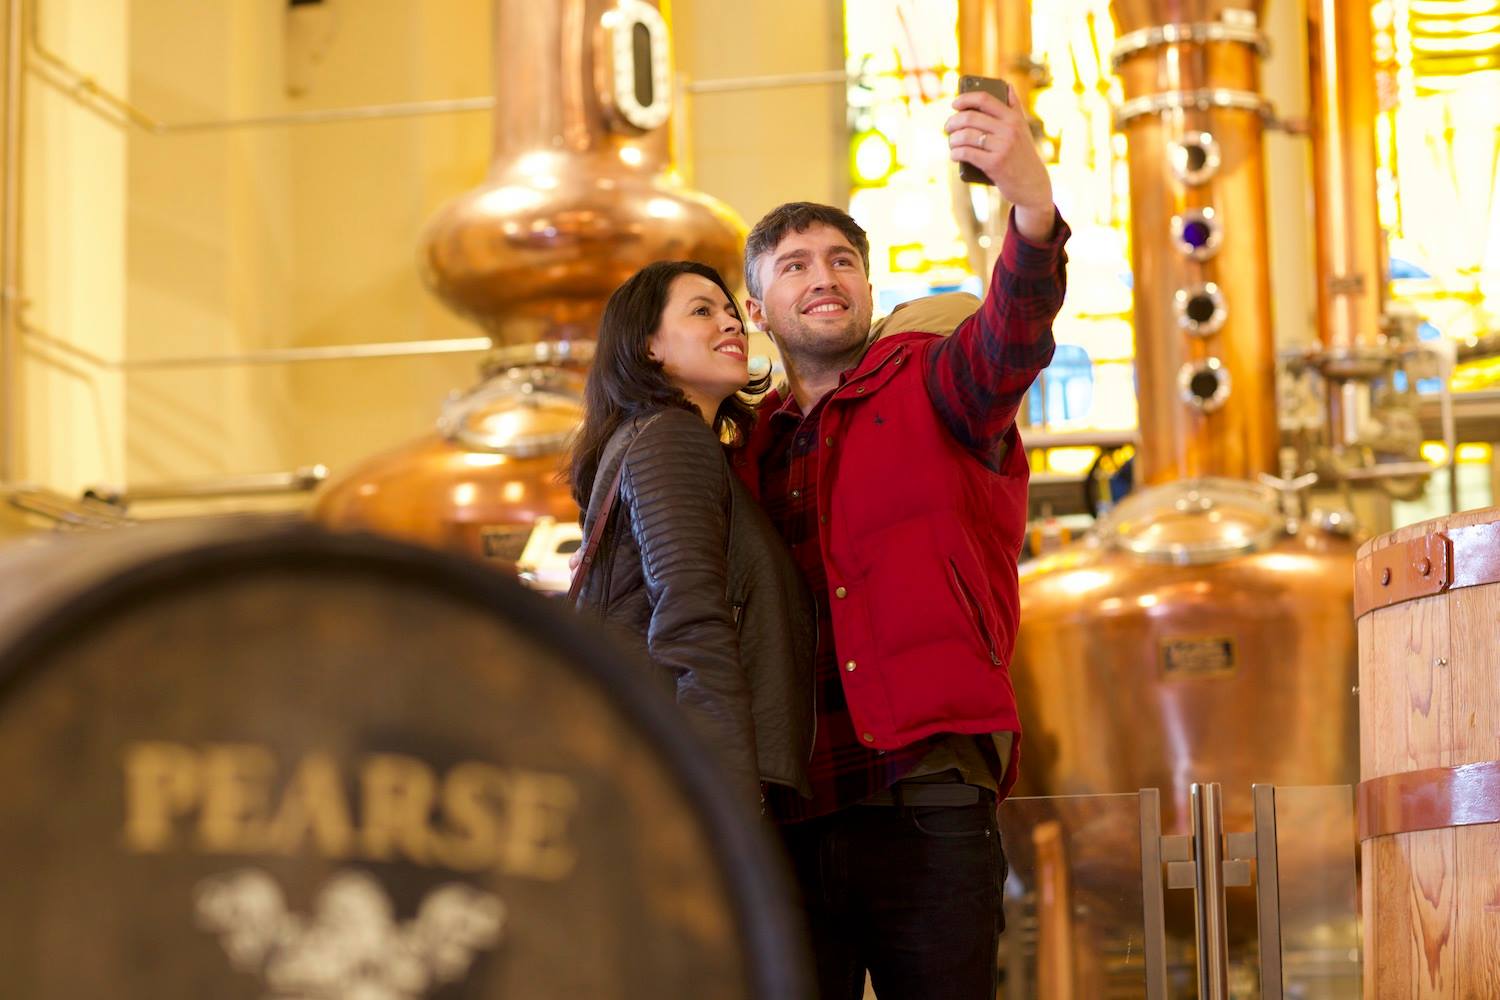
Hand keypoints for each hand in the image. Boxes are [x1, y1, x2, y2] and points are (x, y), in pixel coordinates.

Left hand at [945, 85, 1055, 241]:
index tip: (954, 104)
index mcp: (1013, 118)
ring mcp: (1002, 147)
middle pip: (970, 118)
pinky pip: (967, 153)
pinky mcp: (994, 164)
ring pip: (966, 135)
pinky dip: (956, 153)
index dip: (965, 98)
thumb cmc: (1023, 154)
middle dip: (953, 122)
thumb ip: (1014, 107)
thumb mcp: (1022, 129)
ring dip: (953, 139)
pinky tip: (954, 155)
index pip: (985, 99)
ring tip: (952, 142)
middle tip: (948, 127)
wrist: (1032, 184)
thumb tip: (1007, 85)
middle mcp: (1008, 130)